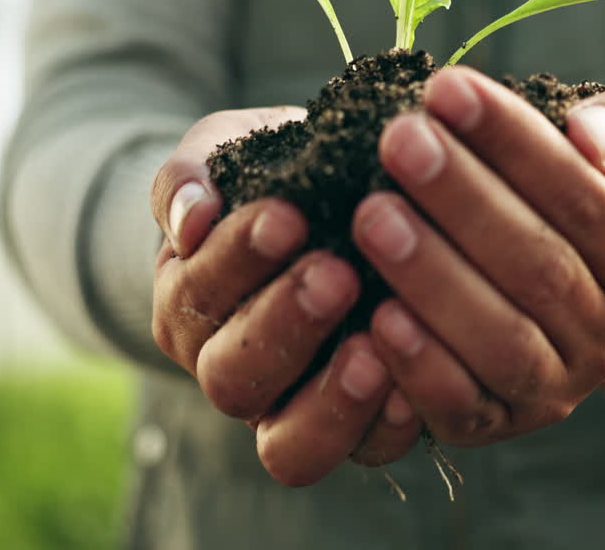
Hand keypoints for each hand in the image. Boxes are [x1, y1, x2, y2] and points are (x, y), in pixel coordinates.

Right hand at [149, 107, 422, 485]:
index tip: (287, 216)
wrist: (333, 205)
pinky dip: (387, 427)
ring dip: (331, 398)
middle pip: (233, 377)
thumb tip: (190, 221)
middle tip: (337, 274)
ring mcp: (290, 411)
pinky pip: (364, 451)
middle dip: (283, 325)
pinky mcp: (358, 431)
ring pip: (288, 443)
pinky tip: (415, 388)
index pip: (196, 297)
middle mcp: (229, 369)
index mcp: (190, 305)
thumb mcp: (226, 152)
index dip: (236, 261)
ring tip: (374, 347)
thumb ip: (191, 175)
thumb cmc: (274, 177)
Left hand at [354, 66, 604, 445]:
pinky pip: (462, 408)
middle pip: (538, 267)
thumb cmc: (586, 198)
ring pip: (501, 342)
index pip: (581, 194)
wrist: (577, 295)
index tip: (445, 88)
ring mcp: (556, 390)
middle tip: (397, 140)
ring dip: (432, 277)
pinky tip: (374, 316)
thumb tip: (587, 136)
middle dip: (462, 199)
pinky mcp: (497, 424)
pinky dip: (420, 368)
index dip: (512, 141)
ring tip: (371, 215)